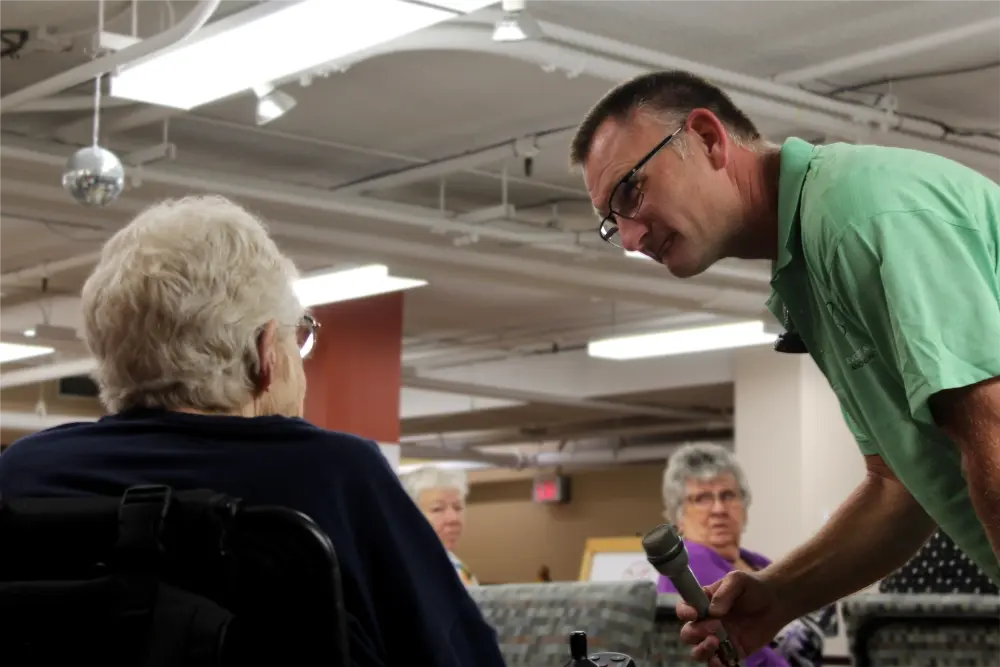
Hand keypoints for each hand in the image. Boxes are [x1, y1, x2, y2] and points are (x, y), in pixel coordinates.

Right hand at [676, 571, 793, 665]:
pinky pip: (719, 663)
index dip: (684, 612)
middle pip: (688, 634)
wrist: (775, 602)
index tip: (693, 614)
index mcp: (702, 604)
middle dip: (695, 633)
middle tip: (713, 627)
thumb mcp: (737, 580)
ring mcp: (718, 639)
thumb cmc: (752, 587)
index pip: (684, 609)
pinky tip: (721, 662)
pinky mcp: (732, 652)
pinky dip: (716, 666)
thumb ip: (724, 593)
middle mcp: (706, 622)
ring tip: (715, 643)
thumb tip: (713, 611)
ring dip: (702, 650)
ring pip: (699, 652)